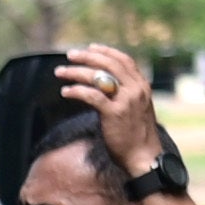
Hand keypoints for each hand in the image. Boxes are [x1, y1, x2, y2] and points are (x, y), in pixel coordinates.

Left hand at [59, 43, 163, 179]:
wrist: (144, 157)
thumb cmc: (137, 135)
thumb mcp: (139, 108)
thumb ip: (127, 94)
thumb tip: (107, 84)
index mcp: (142, 86)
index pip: (124, 60)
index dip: (106, 51)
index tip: (91, 47)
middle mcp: (136, 89)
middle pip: (108, 64)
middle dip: (87, 57)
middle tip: (70, 55)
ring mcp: (126, 101)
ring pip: (97, 77)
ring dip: (76, 72)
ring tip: (60, 72)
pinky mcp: (114, 113)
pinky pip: (91, 96)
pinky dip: (76, 91)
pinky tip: (66, 92)